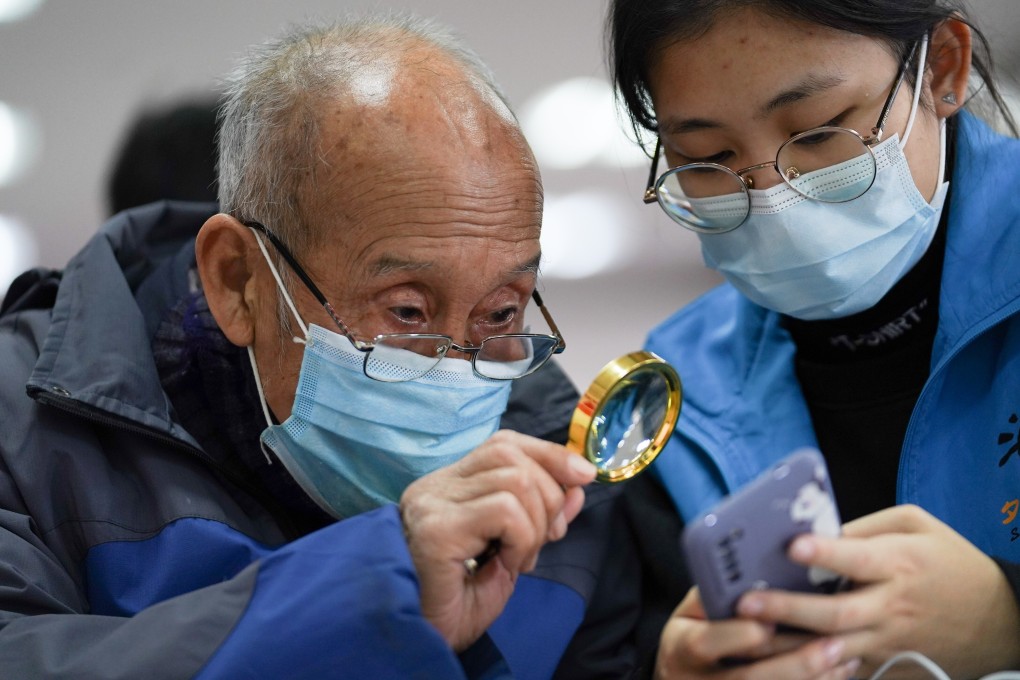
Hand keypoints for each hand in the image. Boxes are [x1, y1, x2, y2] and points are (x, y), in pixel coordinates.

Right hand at [399, 429, 596, 650]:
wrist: (423, 640)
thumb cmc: (460, 601)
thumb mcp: (514, 551)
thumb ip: (543, 515)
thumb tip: (579, 482)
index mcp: (452, 486)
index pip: (504, 444)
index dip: (548, 454)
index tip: (583, 475)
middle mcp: (436, 486)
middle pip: (511, 455)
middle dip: (548, 495)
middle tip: (544, 540)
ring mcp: (434, 503)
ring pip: (515, 481)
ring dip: (535, 525)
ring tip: (519, 559)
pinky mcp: (438, 527)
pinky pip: (504, 511)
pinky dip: (521, 538)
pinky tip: (506, 564)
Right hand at [654, 587, 859, 678]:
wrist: (682, 677)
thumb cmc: (692, 633)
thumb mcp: (690, 613)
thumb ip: (714, 596)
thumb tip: (751, 572)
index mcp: (681, 646)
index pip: (705, 642)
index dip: (736, 636)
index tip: (766, 624)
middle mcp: (700, 679)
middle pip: (749, 677)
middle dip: (794, 661)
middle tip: (829, 642)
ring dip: (812, 676)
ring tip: (842, 656)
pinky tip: (838, 670)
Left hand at [735, 504, 1019, 678]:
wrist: (996, 619)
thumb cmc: (949, 561)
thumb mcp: (917, 526)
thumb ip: (867, 526)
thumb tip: (819, 532)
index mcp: (898, 564)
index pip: (857, 559)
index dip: (824, 553)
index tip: (792, 546)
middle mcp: (890, 606)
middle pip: (835, 613)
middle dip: (788, 608)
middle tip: (747, 602)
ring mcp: (886, 640)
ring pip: (833, 649)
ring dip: (790, 647)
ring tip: (748, 638)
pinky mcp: (884, 663)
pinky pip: (843, 668)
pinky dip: (812, 668)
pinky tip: (776, 664)